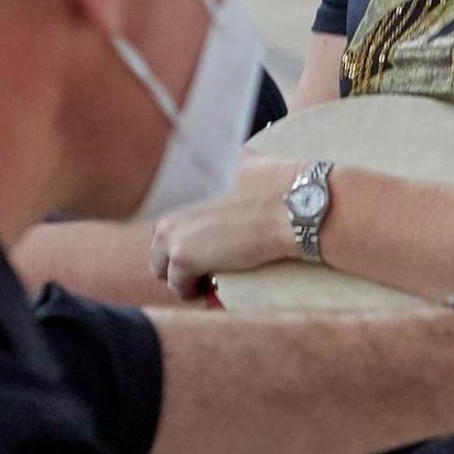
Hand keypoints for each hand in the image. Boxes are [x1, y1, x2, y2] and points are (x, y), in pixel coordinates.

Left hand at [148, 156, 305, 299]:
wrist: (293, 207)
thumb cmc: (279, 183)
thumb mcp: (241, 160)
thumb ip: (221, 166)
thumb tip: (231, 165)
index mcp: (179, 181)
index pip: (167, 213)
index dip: (186, 230)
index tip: (204, 241)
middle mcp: (168, 204)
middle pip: (160, 240)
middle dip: (181, 251)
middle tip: (205, 262)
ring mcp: (171, 230)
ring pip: (161, 265)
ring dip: (181, 274)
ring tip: (205, 282)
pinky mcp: (183, 257)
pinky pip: (177, 284)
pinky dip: (191, 290)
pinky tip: (206, 292)